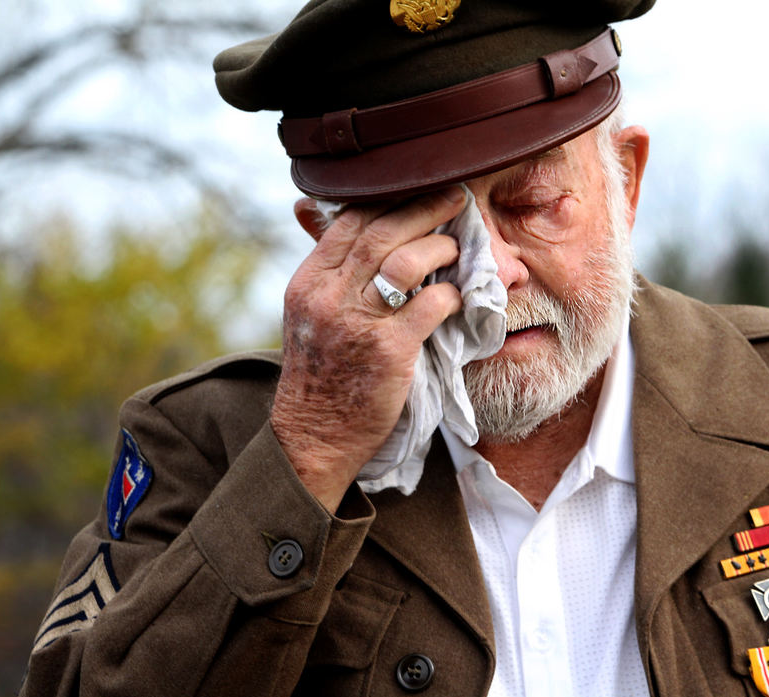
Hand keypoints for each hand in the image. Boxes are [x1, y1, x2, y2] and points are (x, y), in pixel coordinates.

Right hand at [271, 188, 464, 511]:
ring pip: (406, 262)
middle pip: (381, 231)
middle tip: (456, 198)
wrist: (315, 436)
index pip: (350, 221)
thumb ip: (330, 273)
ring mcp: (356, 322)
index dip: (390, 199)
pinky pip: (430, 305)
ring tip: (459, 249)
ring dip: (440, 248)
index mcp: (309, 282)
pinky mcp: (387, 351)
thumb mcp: (310, 316)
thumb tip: (338, 224)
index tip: (420, 188)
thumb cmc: (321, 374)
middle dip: (424, 208)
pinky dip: (450, 294)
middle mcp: (328, 295)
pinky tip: (458, 296)